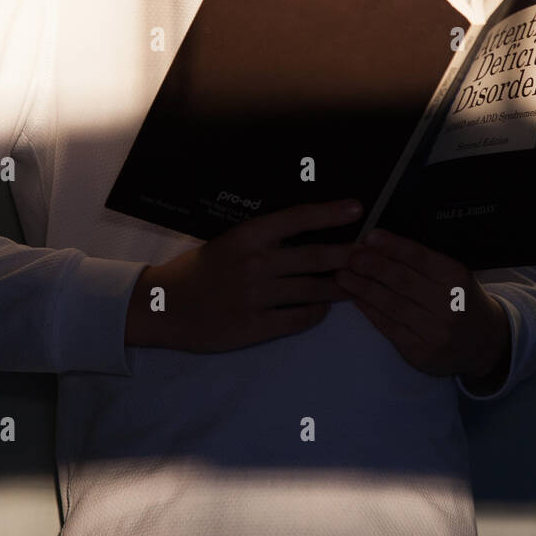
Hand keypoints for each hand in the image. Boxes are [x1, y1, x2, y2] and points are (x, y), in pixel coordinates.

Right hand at [124, 198, 362, 351]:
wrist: (164, 307)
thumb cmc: (199, 270)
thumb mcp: (230, 243)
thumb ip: (265, 240)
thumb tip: (307, 232)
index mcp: (247, 236)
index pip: (297, 218)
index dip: (329, 213)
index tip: (357, 208)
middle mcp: (255, 263)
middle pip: (315, 256)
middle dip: (349, 255)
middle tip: (371, 254)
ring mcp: (256, 296)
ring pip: (312, 290)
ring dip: (339, 287)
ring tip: (358, 284)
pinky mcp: (254, 326)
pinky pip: (298, 319)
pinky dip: (316, 313)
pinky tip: (323, 309)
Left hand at [335, 227, 511, 383]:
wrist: (485, 343)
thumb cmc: (462, 300)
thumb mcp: (453, 275)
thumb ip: (422, 262)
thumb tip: (378, 245)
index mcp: (456, 278)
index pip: (420, 258)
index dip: (392, 246)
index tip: (370, 237)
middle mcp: (449, 305)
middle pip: (402, 281)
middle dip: (372, 266)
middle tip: (349, 255)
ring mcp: (435, 331)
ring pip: (392, 305)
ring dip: (363, 288)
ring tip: (343, 275)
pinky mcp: (421, 352)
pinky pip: (389, 327)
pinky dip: (369, 311)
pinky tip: (356, 298)